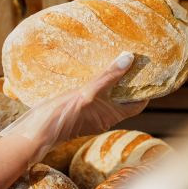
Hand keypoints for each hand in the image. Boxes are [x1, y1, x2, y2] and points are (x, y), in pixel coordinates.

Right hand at [0, 52, 148, 161]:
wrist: (37, 130)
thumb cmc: (64, 115)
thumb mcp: (89, 92)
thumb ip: (109, 76)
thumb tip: (129, 58)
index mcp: (112, 116)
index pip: (138, 105)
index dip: (146, 91)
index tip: (149, 75)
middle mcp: (105, 118)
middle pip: (124, 101)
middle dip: (128, 84)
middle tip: (132, 63)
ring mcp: (91, 116)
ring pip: (108, 99)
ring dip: (111, 84)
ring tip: (113, 63)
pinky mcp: (79, 112)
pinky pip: (94, 98)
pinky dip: (97, 87)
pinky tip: (91, 73)